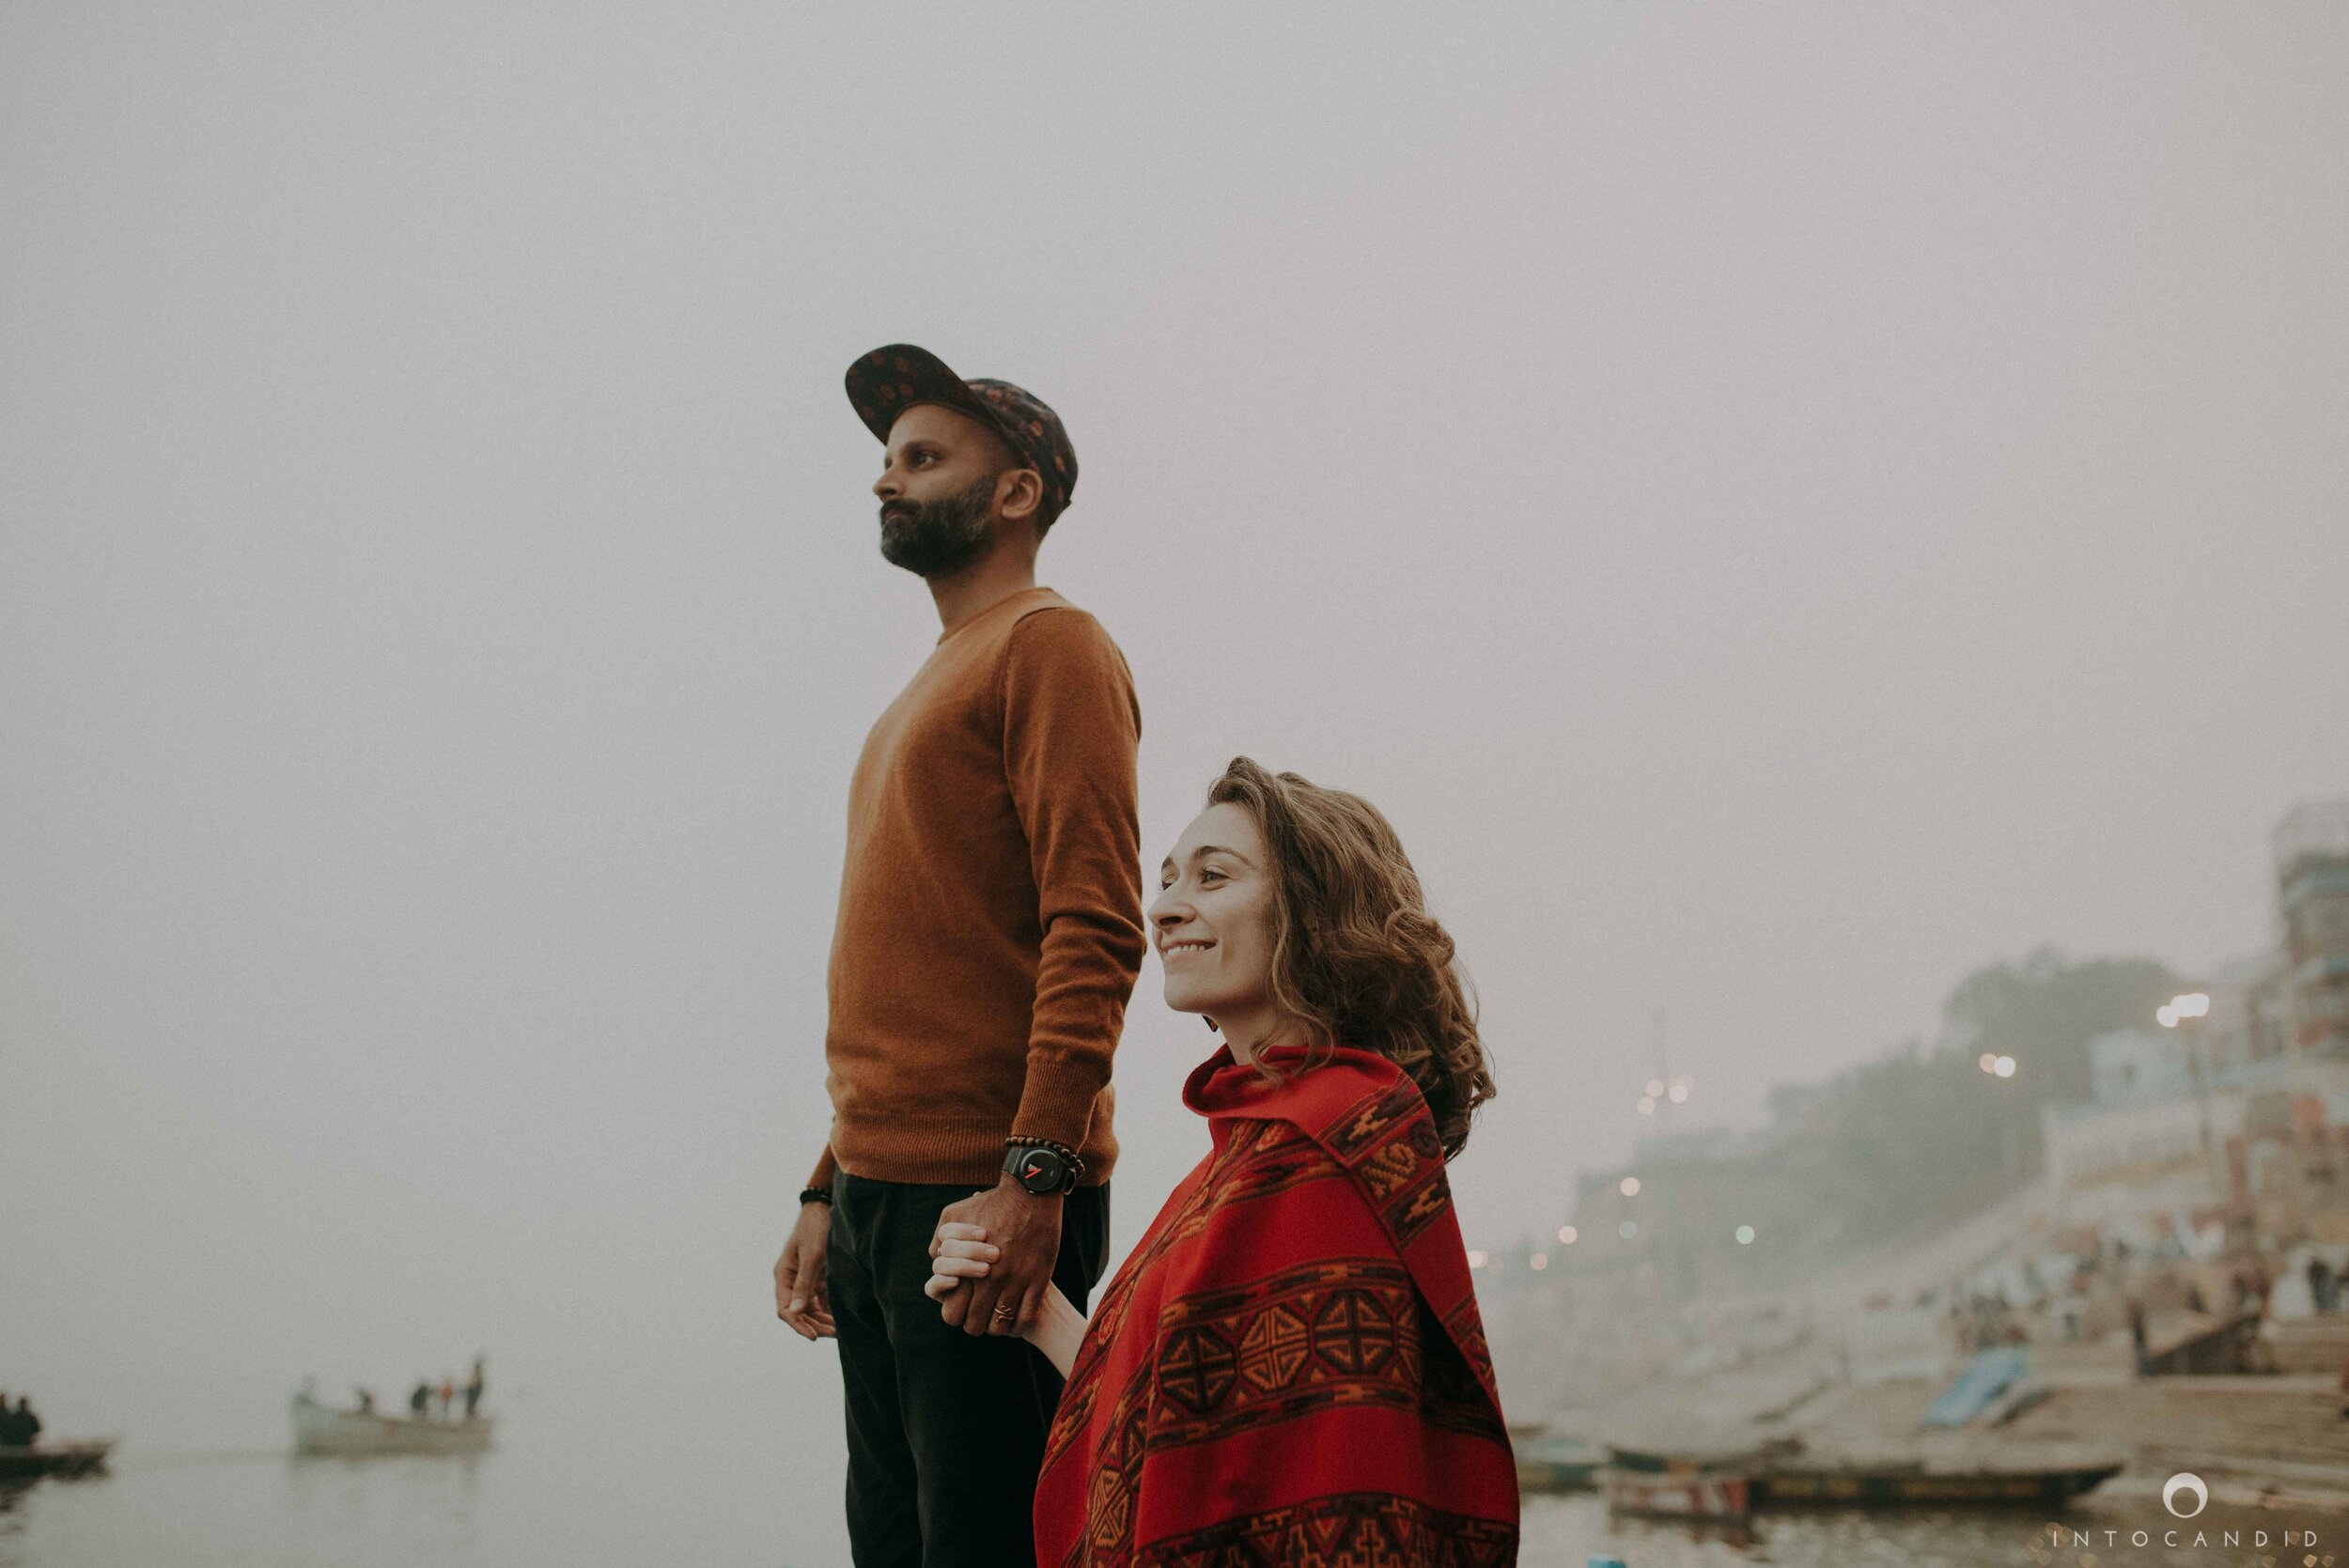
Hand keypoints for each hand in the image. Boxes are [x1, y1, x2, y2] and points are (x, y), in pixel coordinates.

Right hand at [774, 1201, 835, 1339]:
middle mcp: (791, 1280)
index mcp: (783, 1275)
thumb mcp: (812, 1255)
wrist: (826, 1207)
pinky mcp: (818, 1276)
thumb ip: (804, 1284)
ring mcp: (805, 1279)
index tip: (814, 1336)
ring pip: (810, 1308)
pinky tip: (841, 1317)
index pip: (785, 1309)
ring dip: (822, 1320)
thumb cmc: (815, 1228)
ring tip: (839, 1330)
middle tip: (834, 1334)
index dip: (798, 1325)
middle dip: (814, 1325)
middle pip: (798, 1312)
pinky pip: (821, 1299)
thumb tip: (795, 1312)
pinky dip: (829, 1309)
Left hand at [931, 1176, 1061, 1336]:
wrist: (1031, 1193)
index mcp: (966, 1267)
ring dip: (998, 1326)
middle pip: (974, 1325)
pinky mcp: (1038, 1280)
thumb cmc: (992, 1202)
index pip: (952, 1314)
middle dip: (975, 1325)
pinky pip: (1026, 1318)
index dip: (956, 1317)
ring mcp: (1015, 1281)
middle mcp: (989, 1279)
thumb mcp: (954, 1214)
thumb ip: (940, 1240)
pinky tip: (1017, 1320)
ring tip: (999, 1319)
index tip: (962, 1311)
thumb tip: (934, 1259)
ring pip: (1000, 1325)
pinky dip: (1019, 1325)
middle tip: (980, 1318)